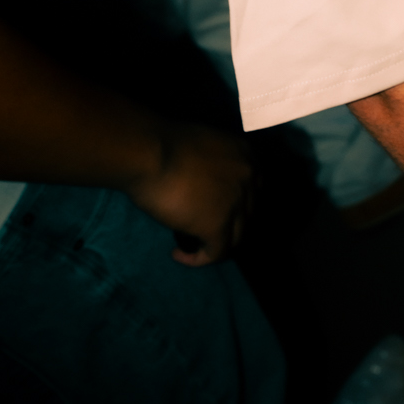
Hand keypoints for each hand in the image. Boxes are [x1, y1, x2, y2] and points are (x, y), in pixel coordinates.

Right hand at [122, 122, 254, 264]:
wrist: (149, 154)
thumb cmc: (164, 143)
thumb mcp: (203, 146)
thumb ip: (214, 165)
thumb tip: (206, 184)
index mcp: (246, 155)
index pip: (253, 190)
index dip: (236, 204)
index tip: (214, 210)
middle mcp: (249, 178)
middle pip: (247, 214)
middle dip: (227, 224)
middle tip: (202, 229)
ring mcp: (237, 204)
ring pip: (236, 238)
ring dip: (215, 244)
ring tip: (191, 246)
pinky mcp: (218, 226)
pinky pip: (216, 253)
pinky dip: (197, 259)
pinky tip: (178, 254)